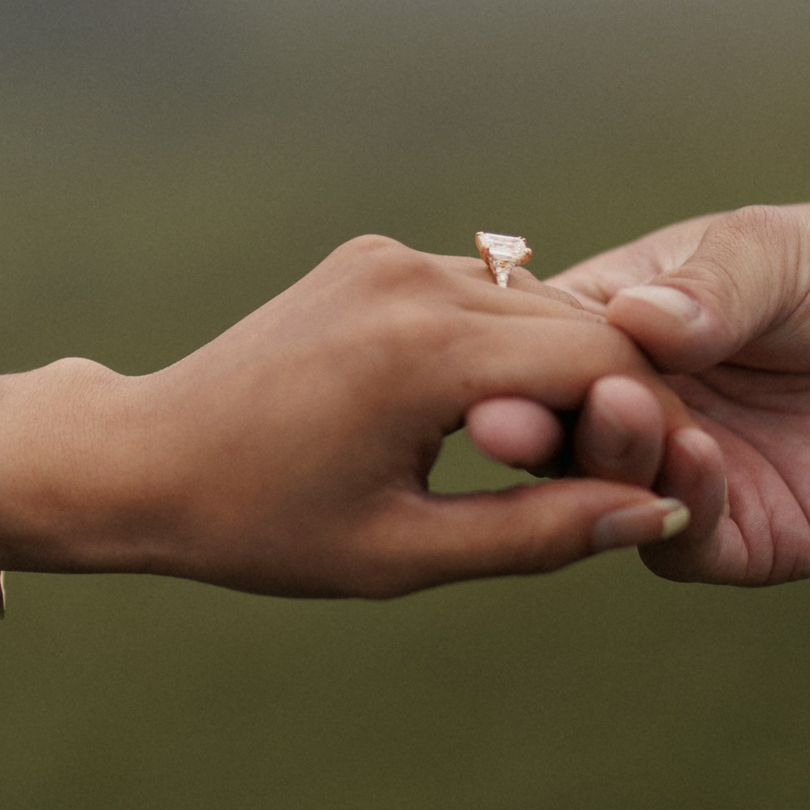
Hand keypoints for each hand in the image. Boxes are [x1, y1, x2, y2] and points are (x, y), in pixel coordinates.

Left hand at [0, 235, 704, 630]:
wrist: (141, 457)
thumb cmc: (262, 524)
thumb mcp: (405, 554)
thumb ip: (540, 533)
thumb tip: (659, 515)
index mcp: (427, 352)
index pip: (604, 364)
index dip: (654, 427)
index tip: (668, 484)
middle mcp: (417, 278)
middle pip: (581, 322)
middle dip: (621, 396)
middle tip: (636, 474)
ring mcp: (391, 257)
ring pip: (537, 303)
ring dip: (565, 368)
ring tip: (570, 454)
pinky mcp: (373, 255)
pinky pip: (483, 294)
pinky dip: (508, 347)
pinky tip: (498, 416)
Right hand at [532, 202, 809, 585]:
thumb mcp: (780, 251)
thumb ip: (717, 285)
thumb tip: (644, 319)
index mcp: (611, 325)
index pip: (534, 348)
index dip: (508, 360)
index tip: (491, 363)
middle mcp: (630, 408)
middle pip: (555, 431)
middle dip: (534, 427)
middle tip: (515, 422)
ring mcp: (679, 476)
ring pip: (607, 496)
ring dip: (610, 462)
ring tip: (632, 416)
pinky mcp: (740, 535)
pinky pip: (687, 542)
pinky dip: (683, 507)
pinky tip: (699, 459)